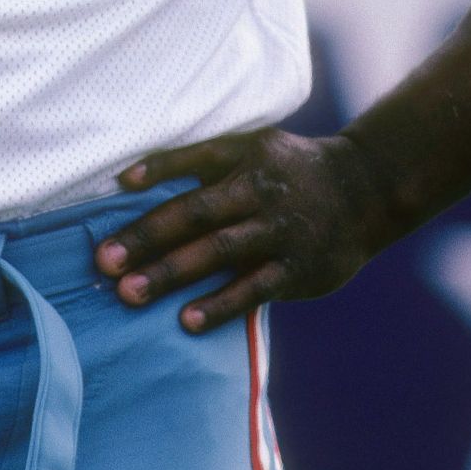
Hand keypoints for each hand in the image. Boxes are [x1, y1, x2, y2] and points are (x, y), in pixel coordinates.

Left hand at [94, 129, 391, 332]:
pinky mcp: (297, 267)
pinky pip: (253, 288)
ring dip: (171, 273)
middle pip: (196, 212)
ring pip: (218, 252)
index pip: (195, 158)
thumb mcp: (254, 149)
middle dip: (147, 235)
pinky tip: (186, 321)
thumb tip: (133, 181)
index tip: (121, 184)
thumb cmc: (289, 171)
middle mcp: (259, 189)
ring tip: (130, 293)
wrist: (365, 190)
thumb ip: (204, 165)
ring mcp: (279, 229)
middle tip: (105, 260)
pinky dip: (219, 304)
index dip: (159, 169)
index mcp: (245, 155)